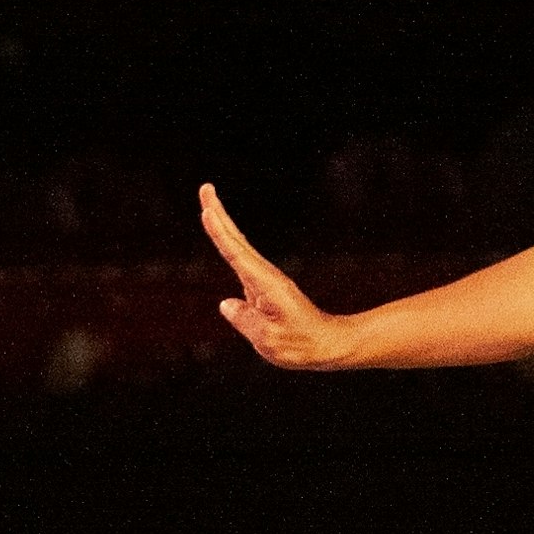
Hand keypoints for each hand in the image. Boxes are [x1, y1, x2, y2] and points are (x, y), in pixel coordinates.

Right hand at [200, 185, 356, 369]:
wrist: (328, 344)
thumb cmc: (301, 344)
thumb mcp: (269, 339)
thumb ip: (244, 320)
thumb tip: (226, 304)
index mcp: (265, 284)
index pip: (236, 253)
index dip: (219, 233)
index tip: (207, 211)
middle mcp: (265, 276)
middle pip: (236, 240)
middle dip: (219, 214)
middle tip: (205, 188)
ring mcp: (265, 280)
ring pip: (238, 247)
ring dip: (222, 225)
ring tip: (208, 206)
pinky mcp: (265, 288)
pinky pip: (242, 262)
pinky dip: (230, 245)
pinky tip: (225, 240)